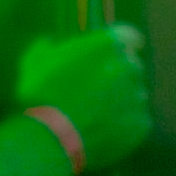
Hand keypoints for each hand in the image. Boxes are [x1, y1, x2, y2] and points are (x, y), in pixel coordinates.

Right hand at [14, 24, 150, 172]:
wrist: (51, 139)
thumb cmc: (41, 95)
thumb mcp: (34, 62)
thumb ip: (47, 47)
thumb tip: (49, 44)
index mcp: (106, 46)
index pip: (129, 36)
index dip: (124, 44)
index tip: (116, 53)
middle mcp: (128, 68)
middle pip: (131, 67)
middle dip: (119, 75)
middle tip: (98, 89)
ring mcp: (137, 97)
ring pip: (135, 94)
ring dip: (122, 100)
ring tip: (99, 114)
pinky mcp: (141, 124)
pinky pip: (136, 120)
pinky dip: (125, 124)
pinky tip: (104, 130)